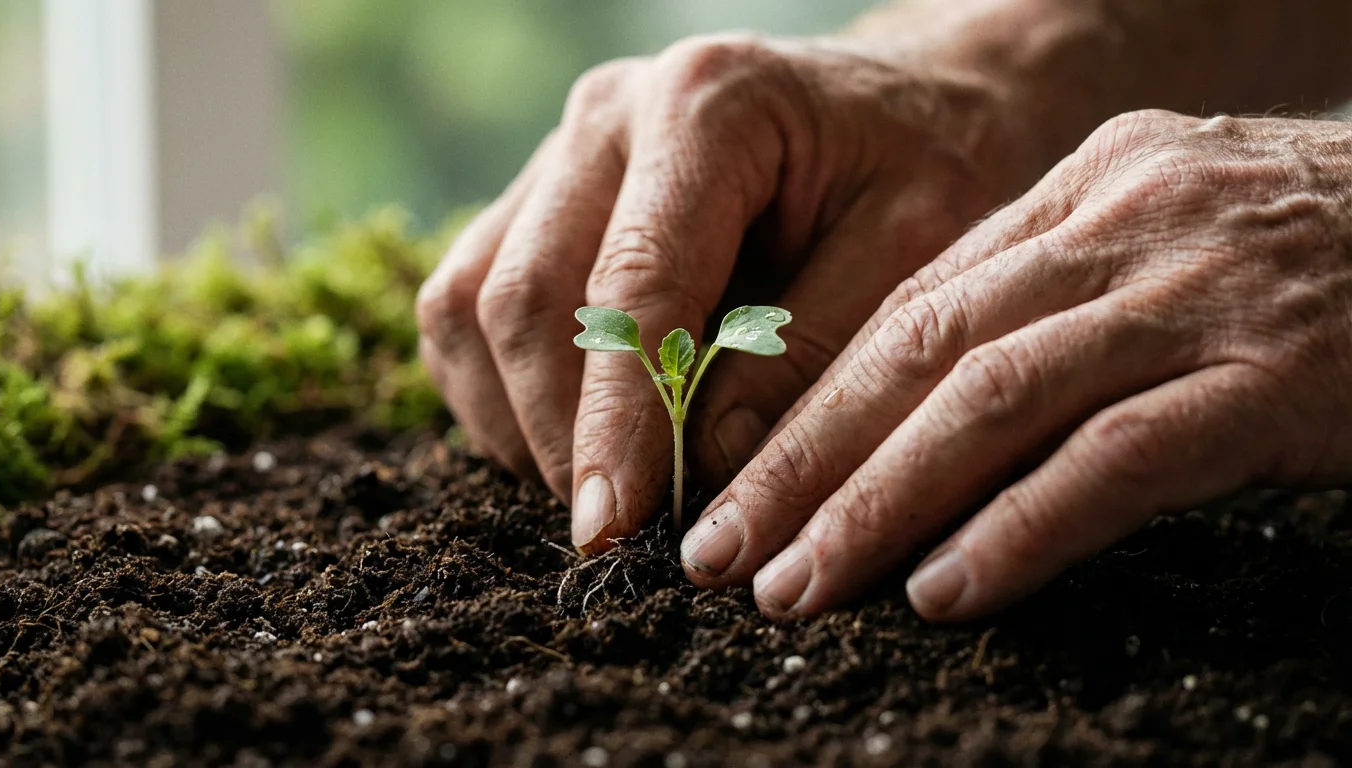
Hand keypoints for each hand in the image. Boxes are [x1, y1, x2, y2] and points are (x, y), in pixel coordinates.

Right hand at [416, 32, 1040, 551]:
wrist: (908, 99)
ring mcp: (559, 154)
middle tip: (622, 537)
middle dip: (561, 438)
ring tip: (605, 489)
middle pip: (522, 300)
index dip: (615, 421)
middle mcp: (607, 116)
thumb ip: (811, 354)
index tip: (614, 529)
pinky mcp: (535, 198)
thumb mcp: (918, 251)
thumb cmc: (930, 164)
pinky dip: (501, 391)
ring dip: (518, 420)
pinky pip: (465, 306)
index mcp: (707, 106)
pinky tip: (575, 436)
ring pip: (470, 307)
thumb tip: (707, 468)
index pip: (631, 287)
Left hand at [686, 109, 1351, 620]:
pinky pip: (1121, 458)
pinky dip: (1023, 527)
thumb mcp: (1168, 250)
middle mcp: (1125, 224)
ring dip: (879, 504)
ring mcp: (1201, 295)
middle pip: (925, 348)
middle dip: (808, 461)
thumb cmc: (1319, 261)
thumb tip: (923, 424)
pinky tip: (946, 593)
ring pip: (997, 399)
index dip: (813, 405)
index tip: (736, 488)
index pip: (912, 306)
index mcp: (1083, 188)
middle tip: (721, 554)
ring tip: (798, 590)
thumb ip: (1054, 309)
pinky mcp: (1278, 376)